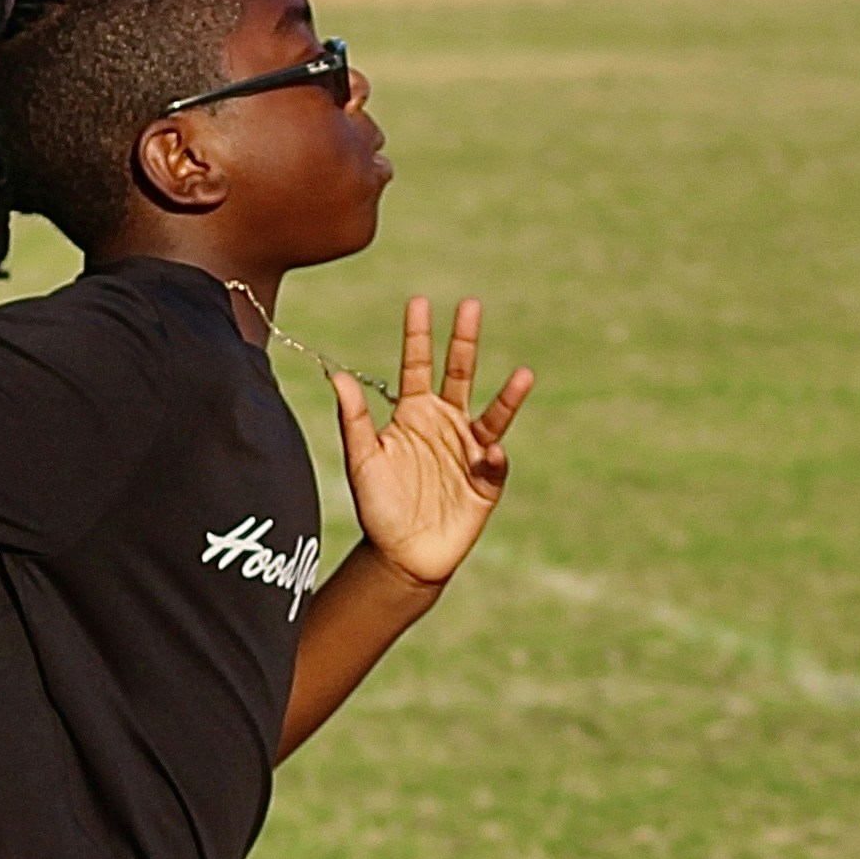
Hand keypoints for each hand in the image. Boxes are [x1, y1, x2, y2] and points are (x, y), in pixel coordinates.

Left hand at [328, 295, 533, 588]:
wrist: (401, 555)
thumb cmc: (378, 506)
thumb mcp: (361, 460)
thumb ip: (353, 419)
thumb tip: (335, 374)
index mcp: (413, 413)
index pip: (417, 366)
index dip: (418, 336)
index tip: (419, 302)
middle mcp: (445, 423)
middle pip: (460, 374)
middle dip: (465, 341)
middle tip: (471, 306)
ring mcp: (469, 450)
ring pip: (492, 415)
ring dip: (508, 397)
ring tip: (524, 375)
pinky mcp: (486, 481)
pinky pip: (495, 464)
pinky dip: (494, 458)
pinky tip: (489, 455)